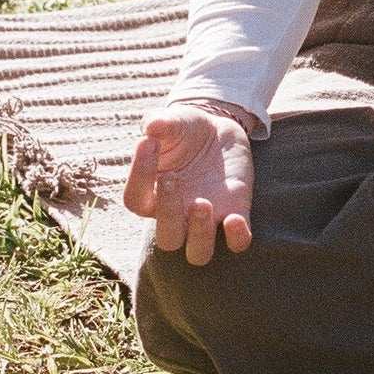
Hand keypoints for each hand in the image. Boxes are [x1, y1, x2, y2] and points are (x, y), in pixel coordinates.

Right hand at [122, 105, 254, 265]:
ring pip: (199, 252)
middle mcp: (176, 215)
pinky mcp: (235, 212)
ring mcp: (207, 219)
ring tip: (202, 203)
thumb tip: (153, 127)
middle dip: (168, 214)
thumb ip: (160, 123)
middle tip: (172, 178)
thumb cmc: (185, 129)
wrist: (218, 129)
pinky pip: (237, 243)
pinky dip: (237, 237)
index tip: (149, 142)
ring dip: (200, 234)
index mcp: (152, 195)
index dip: (138, 175)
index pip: (136, 201)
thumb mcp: (172, 121)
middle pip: (167, 240)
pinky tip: (235, 218)